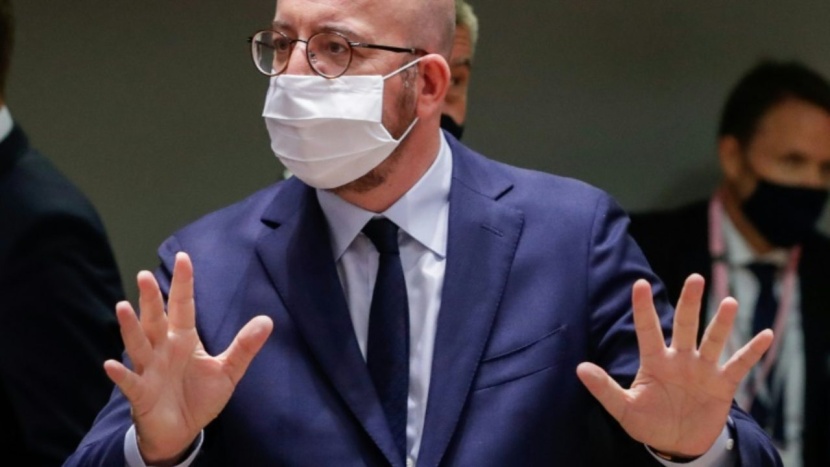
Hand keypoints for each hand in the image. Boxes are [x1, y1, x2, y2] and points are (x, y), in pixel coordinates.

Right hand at [103, 252, 272, 464]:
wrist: (182, 431)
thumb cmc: (199, 397)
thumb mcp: (227, 371)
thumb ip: (244, 346)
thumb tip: (268, 321)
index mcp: (183, 339)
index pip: (183, 306)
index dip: (184, 283)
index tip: (183, 257)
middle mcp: (162, 349)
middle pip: (155, 319)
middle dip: (151, 299)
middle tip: (145, 276)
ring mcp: (149, 369)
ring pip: (138, 344)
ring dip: (130, 327)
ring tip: (122, 307)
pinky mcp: (141, 393)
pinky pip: (129, 382)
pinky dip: (120, 374)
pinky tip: (110, 364)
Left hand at [576, 273, 772, 456]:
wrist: (677, 443)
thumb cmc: (648, 421)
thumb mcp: (623, 408)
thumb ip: (604, 389)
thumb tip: (579, 368)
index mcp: (655, 361)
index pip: (647, 329)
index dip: (643, 308)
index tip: (639, 284)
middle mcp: (680, 358)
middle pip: (685, 325)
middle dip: (689, 303)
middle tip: (694, 279)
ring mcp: (703, 369)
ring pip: (713, 340)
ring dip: (721, 322)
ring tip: (729, 302)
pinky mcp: (722, 384)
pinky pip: (739, 364)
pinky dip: (752, 351)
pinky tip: (765, 335)